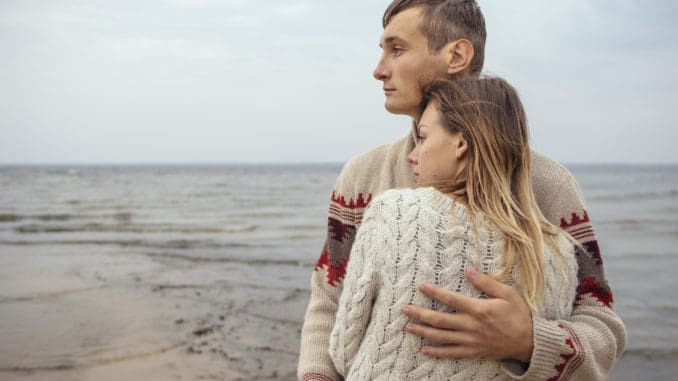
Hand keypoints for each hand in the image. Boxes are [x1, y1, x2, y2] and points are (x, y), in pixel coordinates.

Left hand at [401, 267, 533, 362]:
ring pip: (442, 337)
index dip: (434, 292)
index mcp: (478, 309)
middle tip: (405, 309)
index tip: (421, 286)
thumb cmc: (519, 315)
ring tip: (408, 327)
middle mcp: (471, 326)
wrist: (530, 342)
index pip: (451, 299)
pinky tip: (424, 350)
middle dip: (420, 314)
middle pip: (440, 320)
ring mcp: (471, 341)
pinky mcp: (474, 352)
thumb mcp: (507, 294)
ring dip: (423, 332)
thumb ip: (486, 282)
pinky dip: (437, 352)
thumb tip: (469, 270)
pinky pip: (452, 353)